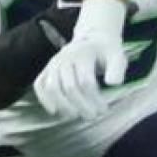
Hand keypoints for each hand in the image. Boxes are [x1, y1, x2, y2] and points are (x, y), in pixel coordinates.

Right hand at [34, 0, 128, 119]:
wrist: (93, 40)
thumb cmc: (106, 52)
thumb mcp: (117, 56)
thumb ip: (117, 69)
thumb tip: (112, 83)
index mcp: (83, 53)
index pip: (86, 82)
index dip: (95, 100)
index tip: (104, 110)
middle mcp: (64, 57)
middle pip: (69, 87)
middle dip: (82, 106)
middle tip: (92, 116)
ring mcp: (53, 63)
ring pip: (52, 88)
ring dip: (64, 106)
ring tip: (76, 115)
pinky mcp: (46, 69)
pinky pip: (39, 85)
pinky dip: (44, 99)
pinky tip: (55, 111)